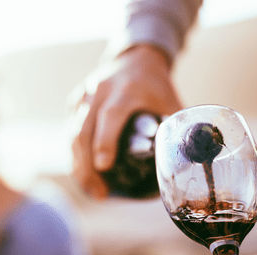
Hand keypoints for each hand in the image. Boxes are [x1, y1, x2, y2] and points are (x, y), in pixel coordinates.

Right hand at [70, 44, 183, 198]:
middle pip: (83, 130)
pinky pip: (71, 132)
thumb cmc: (155, 85)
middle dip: (87, 166)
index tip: (103, 167)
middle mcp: (100, 90)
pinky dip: (76, 156)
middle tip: (100, 194)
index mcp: (126, 89)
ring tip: (93, 190)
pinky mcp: (75, 103)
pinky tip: (84, 174)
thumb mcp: (170, 101)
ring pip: (73, 134)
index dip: (105, 141)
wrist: (134, 58)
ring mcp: (84, 96)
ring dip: (79, 165)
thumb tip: (186, 163)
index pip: (110, 116)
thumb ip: (175, 130)